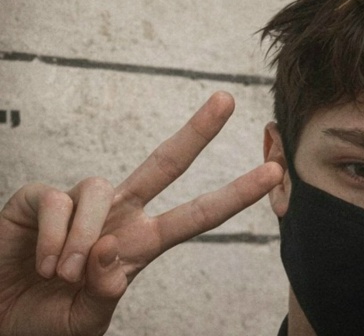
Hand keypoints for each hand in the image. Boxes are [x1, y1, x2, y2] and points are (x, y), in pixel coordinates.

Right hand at [0, 92, 282, 335]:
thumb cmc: (46, 316)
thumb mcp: (85, 320)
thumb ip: (106, 294)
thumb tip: (114, 256)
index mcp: (139, 242)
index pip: (196, 213)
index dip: (234, 194)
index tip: (271, 173)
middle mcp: (118, 213)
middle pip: (165, 162)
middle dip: (197, 131)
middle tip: (227, 99)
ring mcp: (83, 202)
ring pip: (101, 186)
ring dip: (85, 235)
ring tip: (65, 272)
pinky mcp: (44, 197)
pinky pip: (60, 200)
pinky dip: (57, 235)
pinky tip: (45, 260)